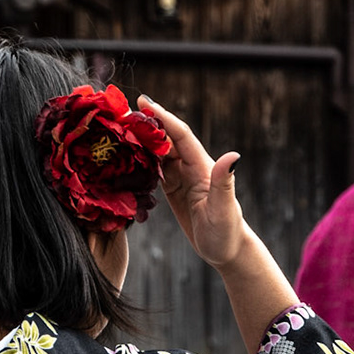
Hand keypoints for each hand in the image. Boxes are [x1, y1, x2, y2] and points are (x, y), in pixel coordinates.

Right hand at [138, 96, 246, 269]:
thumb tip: (233, 156)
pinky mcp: (174, 188)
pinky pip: (155, 168)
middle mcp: (192, 167)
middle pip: (166, 139)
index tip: (144, 103)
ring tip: (120, 127)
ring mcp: (182, 177)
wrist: (227, 250)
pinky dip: (142, 158)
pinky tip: (127, 154)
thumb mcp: (224, 209)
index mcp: (202, 167)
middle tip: (122, 112)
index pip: (180, 136)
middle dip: (147, 123)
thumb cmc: (227, 232)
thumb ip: (224, 182)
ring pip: (159, 151)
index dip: (163, 118)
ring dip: (142, 138)